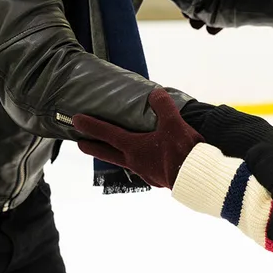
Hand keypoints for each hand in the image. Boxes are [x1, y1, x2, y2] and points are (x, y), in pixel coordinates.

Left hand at [71, 89, 202, 188]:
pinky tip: (145, 160)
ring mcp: (145, 173)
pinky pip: (142, 168)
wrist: (197, 179)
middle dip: (93, 147)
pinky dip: (137, 161)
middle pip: (108, 153)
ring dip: (114, 155)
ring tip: (112, 151)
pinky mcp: (157, 179)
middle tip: (79, 143)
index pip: (108, 134)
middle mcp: (135, 161)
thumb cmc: (182, 152)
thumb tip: (156, 94)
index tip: (76, 121)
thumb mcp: (173, 123)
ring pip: (124, 162)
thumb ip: (163, 106)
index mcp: (134, 147)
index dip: (91, 126)